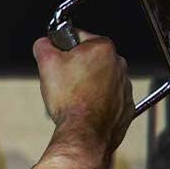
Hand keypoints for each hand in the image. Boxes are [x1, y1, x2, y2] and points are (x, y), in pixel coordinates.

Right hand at [32, 28, 132, 155]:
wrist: (85, 132)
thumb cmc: (71, 100)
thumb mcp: (46, 63)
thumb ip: (44, 45)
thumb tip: (44, 43)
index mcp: (103, 48)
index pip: (78, 36)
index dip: (62, 47)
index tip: (56, 58)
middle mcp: (119, 64)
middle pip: (90, 58)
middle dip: (76, 66)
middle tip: (62, 79)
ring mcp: (124, 85)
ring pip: (99, 77)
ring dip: (86, 83)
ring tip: (73, 96)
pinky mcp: (126, 104)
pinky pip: (108, 96)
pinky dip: (96, 99)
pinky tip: (83, 106)